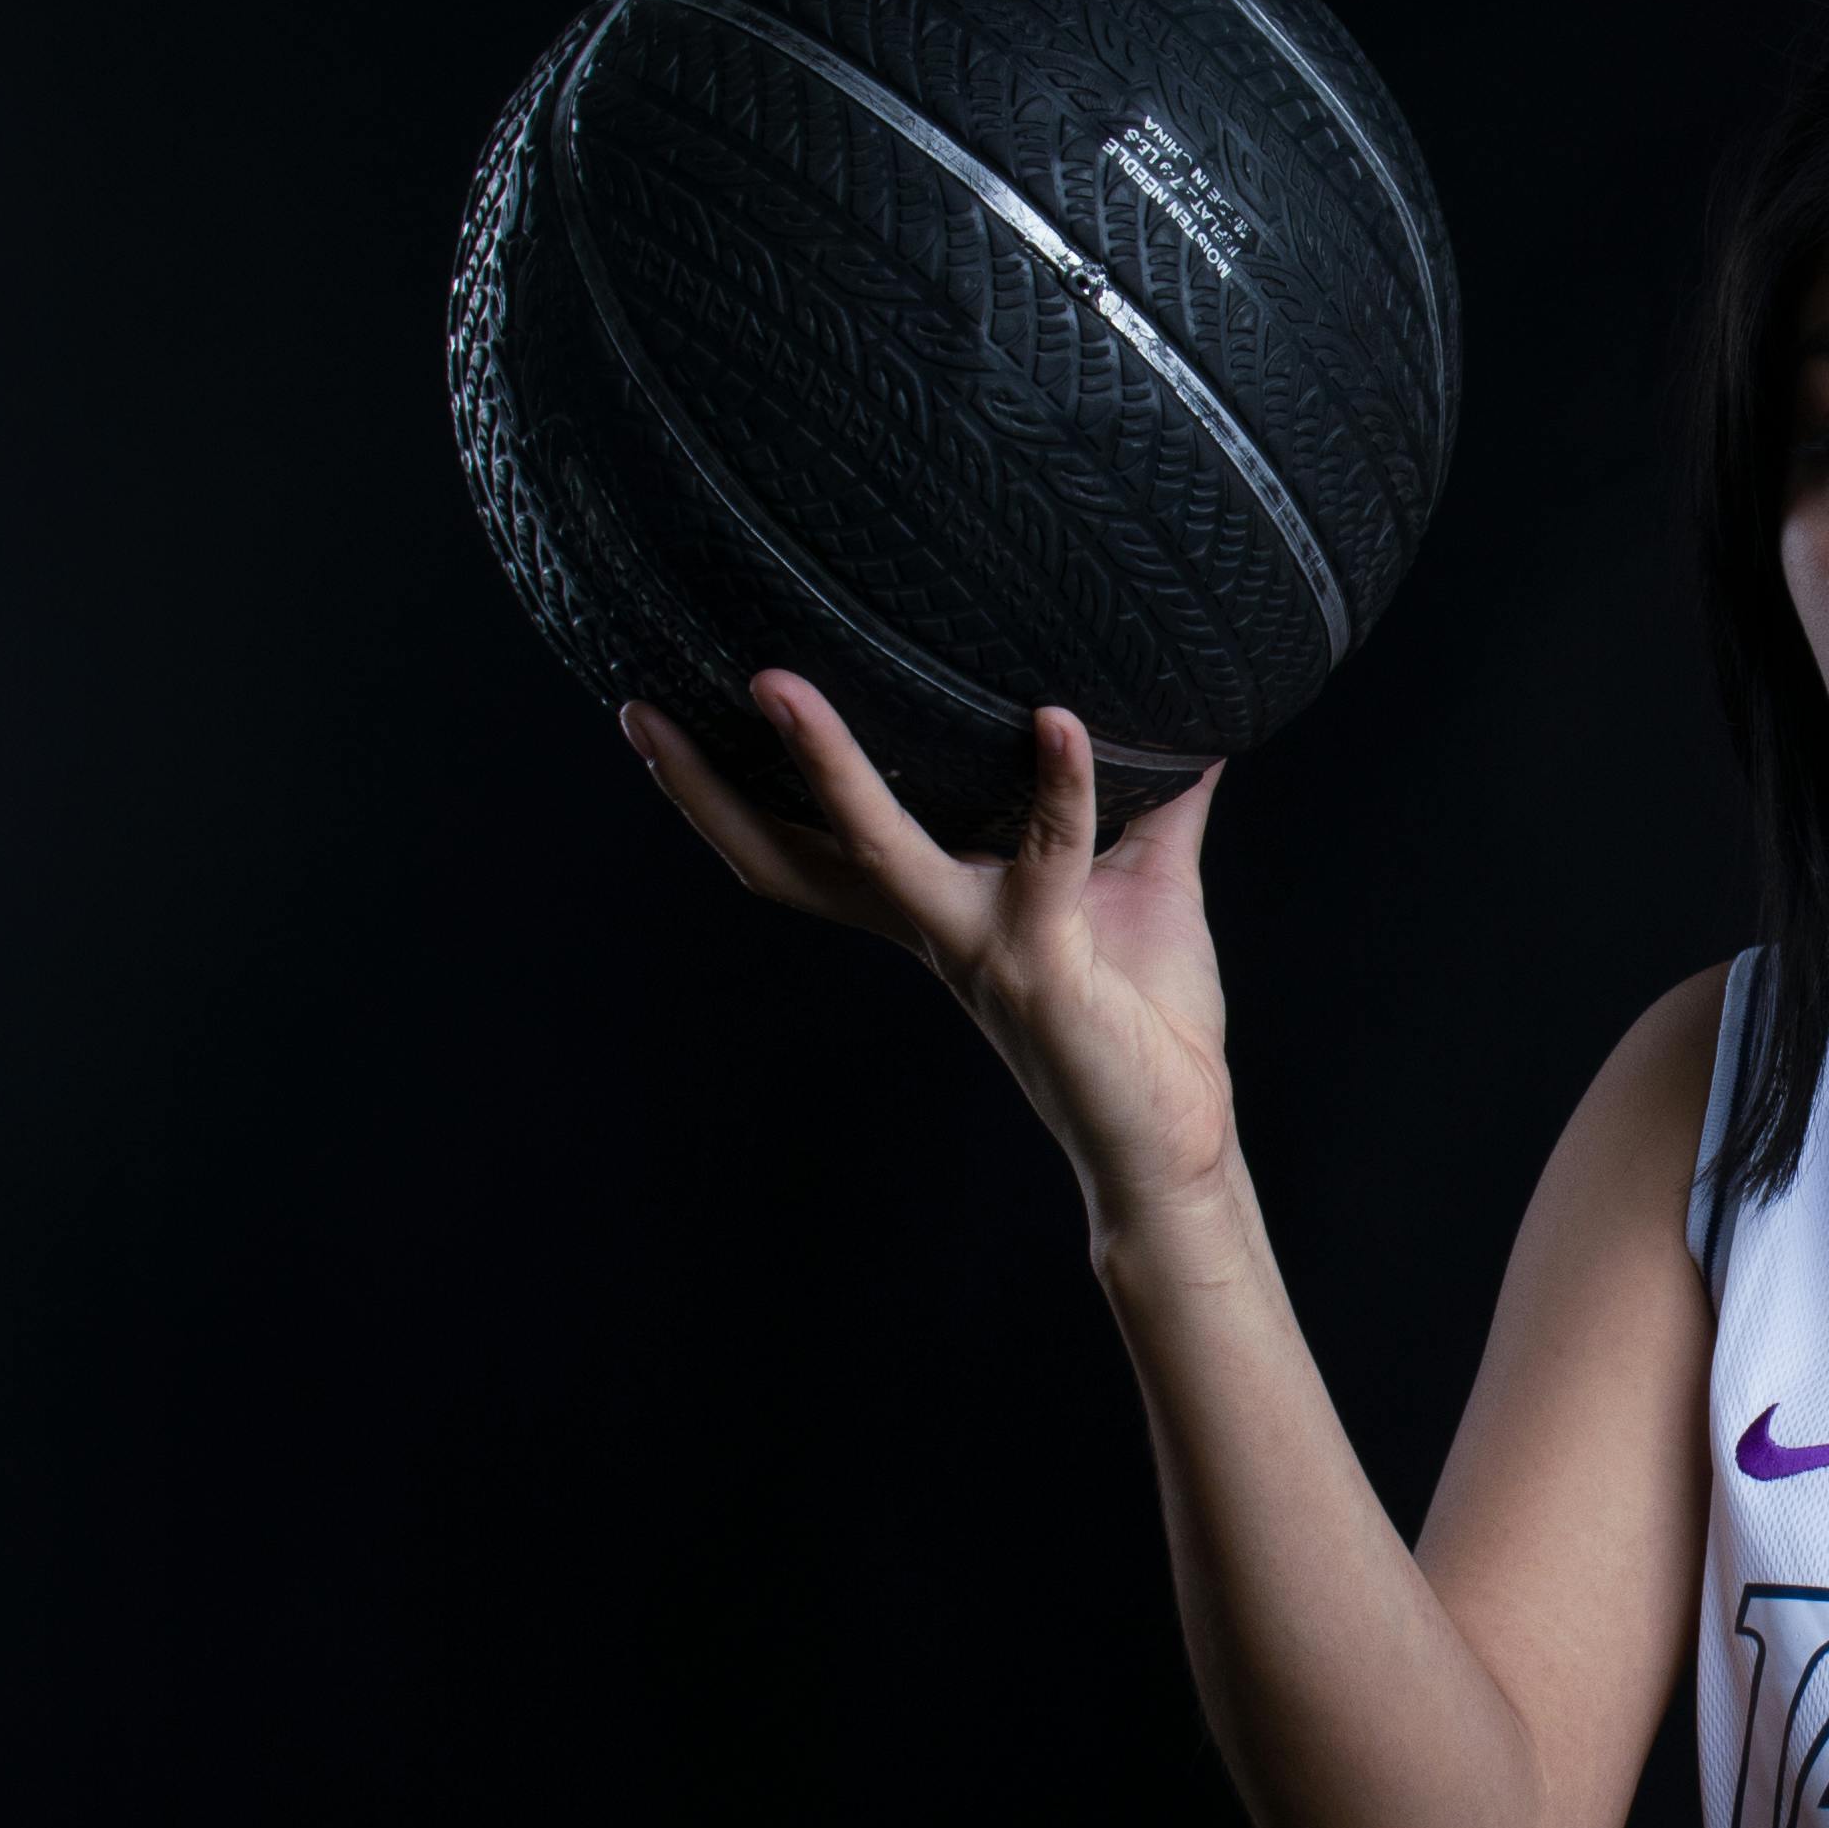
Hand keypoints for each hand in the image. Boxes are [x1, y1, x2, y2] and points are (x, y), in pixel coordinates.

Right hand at [624, 675, 1237, 1243]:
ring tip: (782, 688)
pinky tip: (1061, 719)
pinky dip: (1058, 785)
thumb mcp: (1142, 882)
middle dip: (707, 787)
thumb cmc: (1145, 1021)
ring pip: (875, 847)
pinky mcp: (1040, 964)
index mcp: (930, 908)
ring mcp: (975, 946)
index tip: (661, 716)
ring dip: (828, 768)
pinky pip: (1046, 857)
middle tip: (643, 711)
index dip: (726, 792)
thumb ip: (1144, 797)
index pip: (803, 846)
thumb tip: (1185, 709)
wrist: (1177, 1139)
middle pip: (784, 853)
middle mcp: (931, 926)